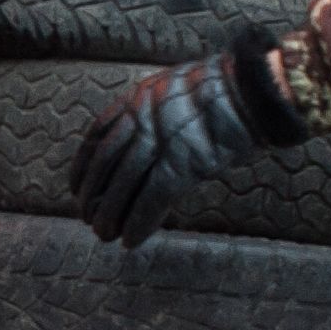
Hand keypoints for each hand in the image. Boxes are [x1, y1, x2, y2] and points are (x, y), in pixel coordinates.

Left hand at [70, 30, 314, 247]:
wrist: (254, 88)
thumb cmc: (227, 90)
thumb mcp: (178, 89)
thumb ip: (157, 110)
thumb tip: (145, 138)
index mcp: (139, 97)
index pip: (97, 134)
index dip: (83, 165)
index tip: (75, 187)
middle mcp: (143, 117)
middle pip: (106, 162)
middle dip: (93, 194)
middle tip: (86, 216)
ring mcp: (161, 141)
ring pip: (123, 184)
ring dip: (110, 214)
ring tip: (104, 234)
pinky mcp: (183, 163)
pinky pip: (152, 199)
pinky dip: (138, 222)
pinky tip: (130, 240)